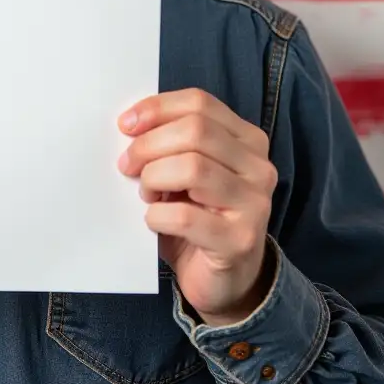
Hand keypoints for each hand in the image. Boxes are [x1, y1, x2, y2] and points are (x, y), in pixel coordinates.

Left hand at [117, 88, 276, 325]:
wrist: (225, 280)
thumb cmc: (197, 217)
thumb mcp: (185, 171)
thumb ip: (169, 143)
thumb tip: (129, 124)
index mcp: (246, 140)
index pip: (200, 103)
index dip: (157, 109)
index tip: (125, 125)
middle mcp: (258, 167)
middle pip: (195, 131)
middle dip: (149, 145)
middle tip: (126, 165)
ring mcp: (254, 204)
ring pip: (193, 168)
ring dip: (154, 179)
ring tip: (146, 194)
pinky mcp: (239, 240)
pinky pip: (184, 216)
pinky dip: (157, 215)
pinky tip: (154, 221)